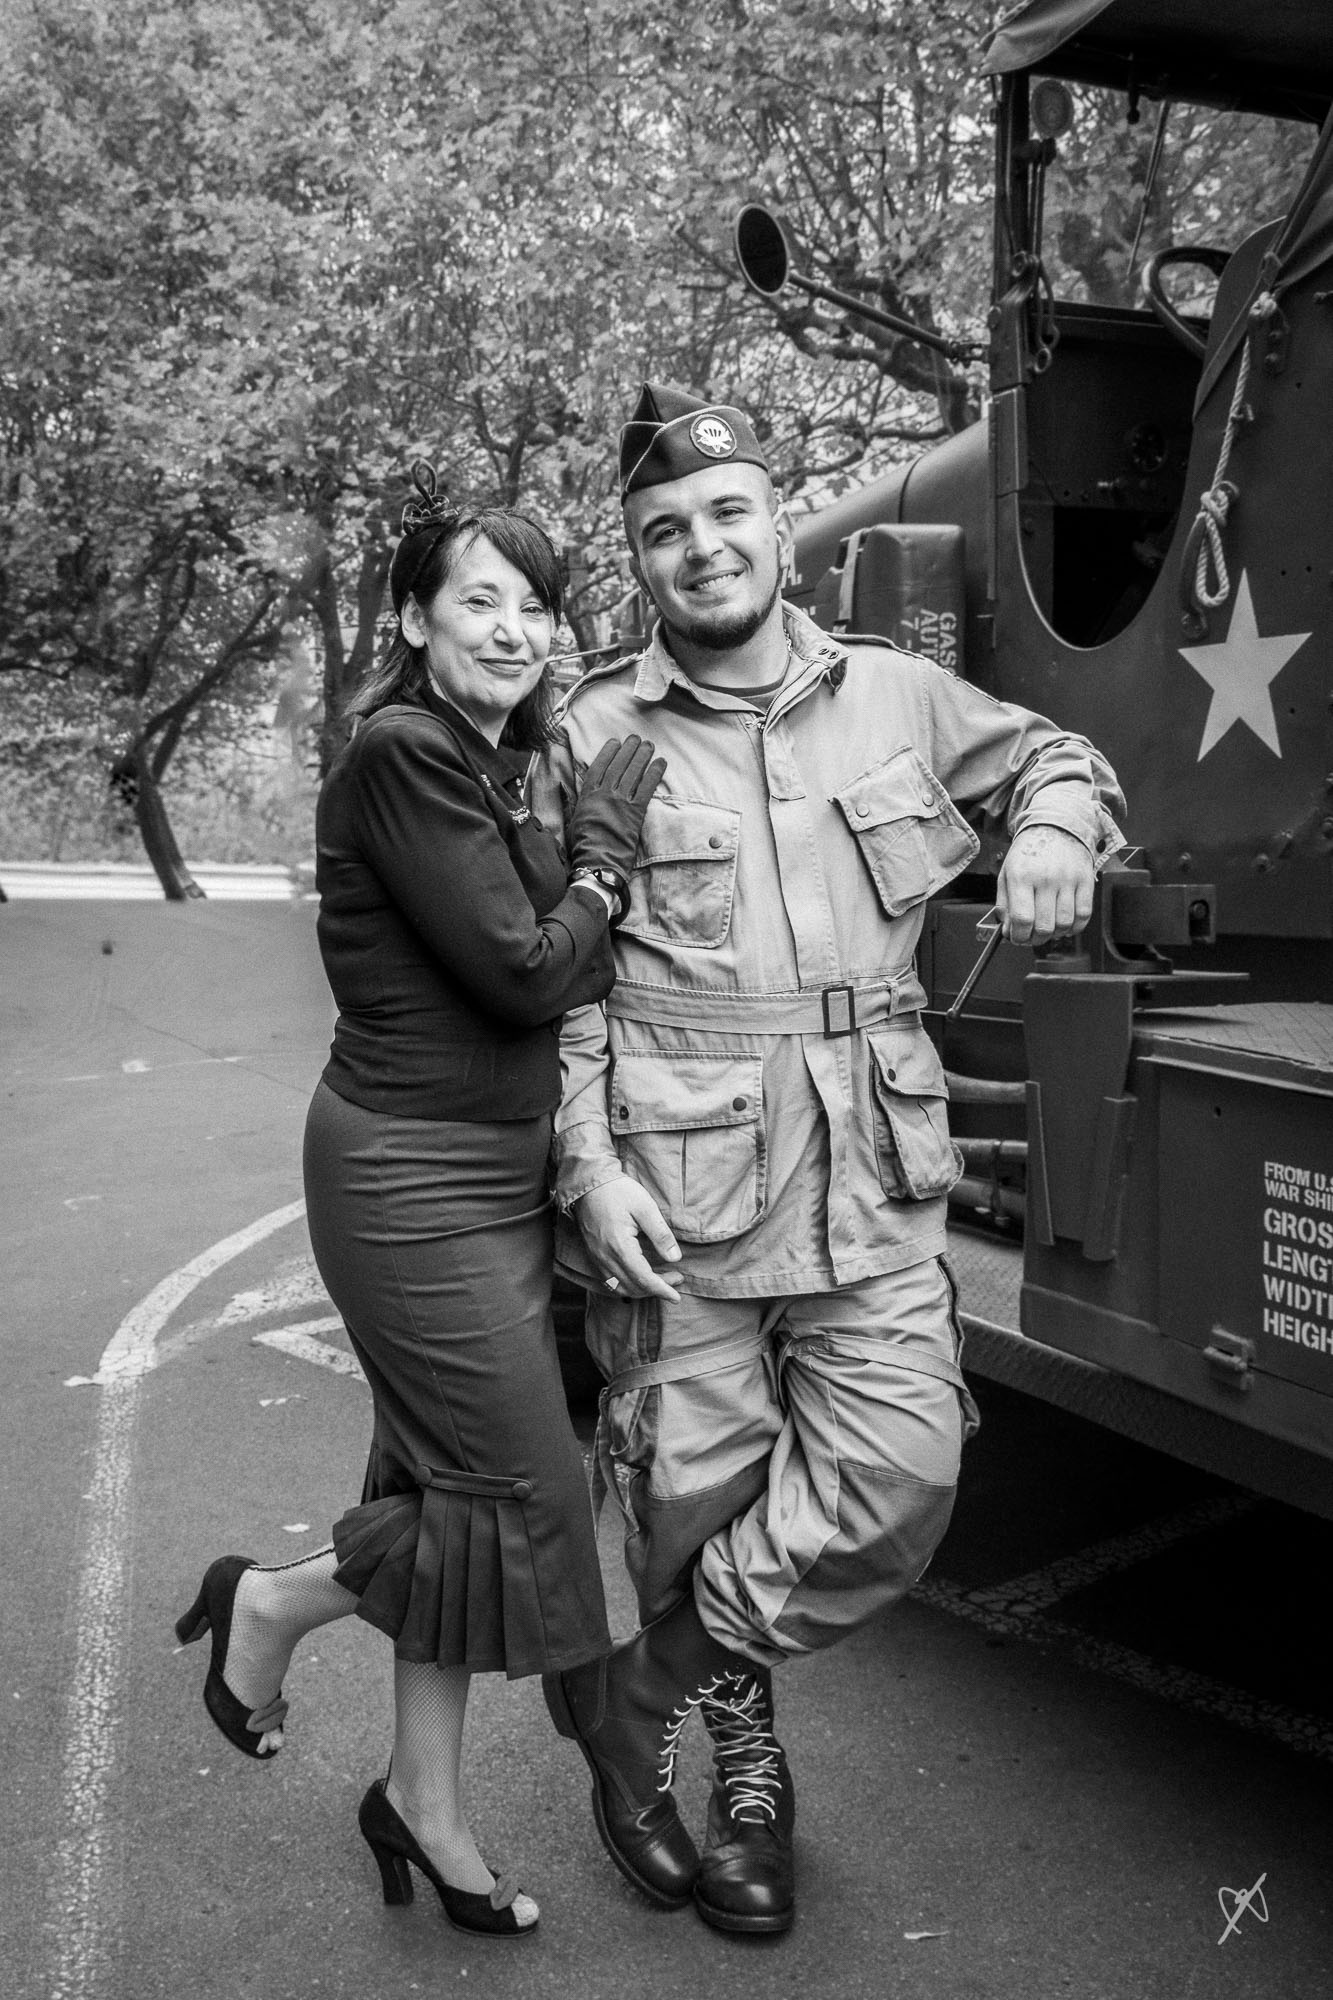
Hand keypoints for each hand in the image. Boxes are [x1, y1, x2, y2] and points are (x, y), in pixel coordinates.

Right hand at [568, 735, 666, 885]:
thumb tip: (567, 790)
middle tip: (636, 738)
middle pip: (618, 765)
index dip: (609, 752)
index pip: (599, 766)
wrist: (597, 863)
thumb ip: (575, 802)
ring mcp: (620, 802)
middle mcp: (604, 794)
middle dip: (628, 749)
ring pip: (633, 772)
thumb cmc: (582, 846)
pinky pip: (646, 788)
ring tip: (649, 745)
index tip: (616, 742)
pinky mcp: (635, 812)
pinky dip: (654, 773)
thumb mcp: (573, 820)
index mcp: (587, 795)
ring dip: (642, 756)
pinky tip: (660, 763)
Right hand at [575, 1177, 681, 1301]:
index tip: (676, 1296)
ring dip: (642, 1289)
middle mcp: (606, 1257)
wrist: (588, 1184)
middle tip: (676, 1279)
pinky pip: (611, 1281)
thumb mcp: (645, 1207)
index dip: (662, 1290)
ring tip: (661, 1280)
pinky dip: (628, 1285)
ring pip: (621, 1287)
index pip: (644, 1279)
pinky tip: (639, 1277)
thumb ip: (660, 1234)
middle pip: (633, 1287)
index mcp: (620, 1246)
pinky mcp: (594, 1255)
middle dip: (657, 1289)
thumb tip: (675, 1258)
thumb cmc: (618, 1191)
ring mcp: (597, 1258)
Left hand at [996, 825, 1094, 945]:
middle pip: (1044, 926)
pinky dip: (1074, 927)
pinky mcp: (1086, 880)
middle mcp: (1046, 877)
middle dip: (1035, 939)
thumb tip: (1008, 931)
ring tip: (1048, 928)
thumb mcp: (1007, 874)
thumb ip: (1004, 904)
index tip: (1018, 939)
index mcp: (1022, 875)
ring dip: (1055, 934)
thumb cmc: (1029, 853)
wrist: (1056, 826)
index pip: (1022, 919)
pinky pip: (1084, 915)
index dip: (1019, 937)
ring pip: (1064, 924)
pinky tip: (1065, 923)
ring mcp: (1068, 879)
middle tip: (1032, 937)